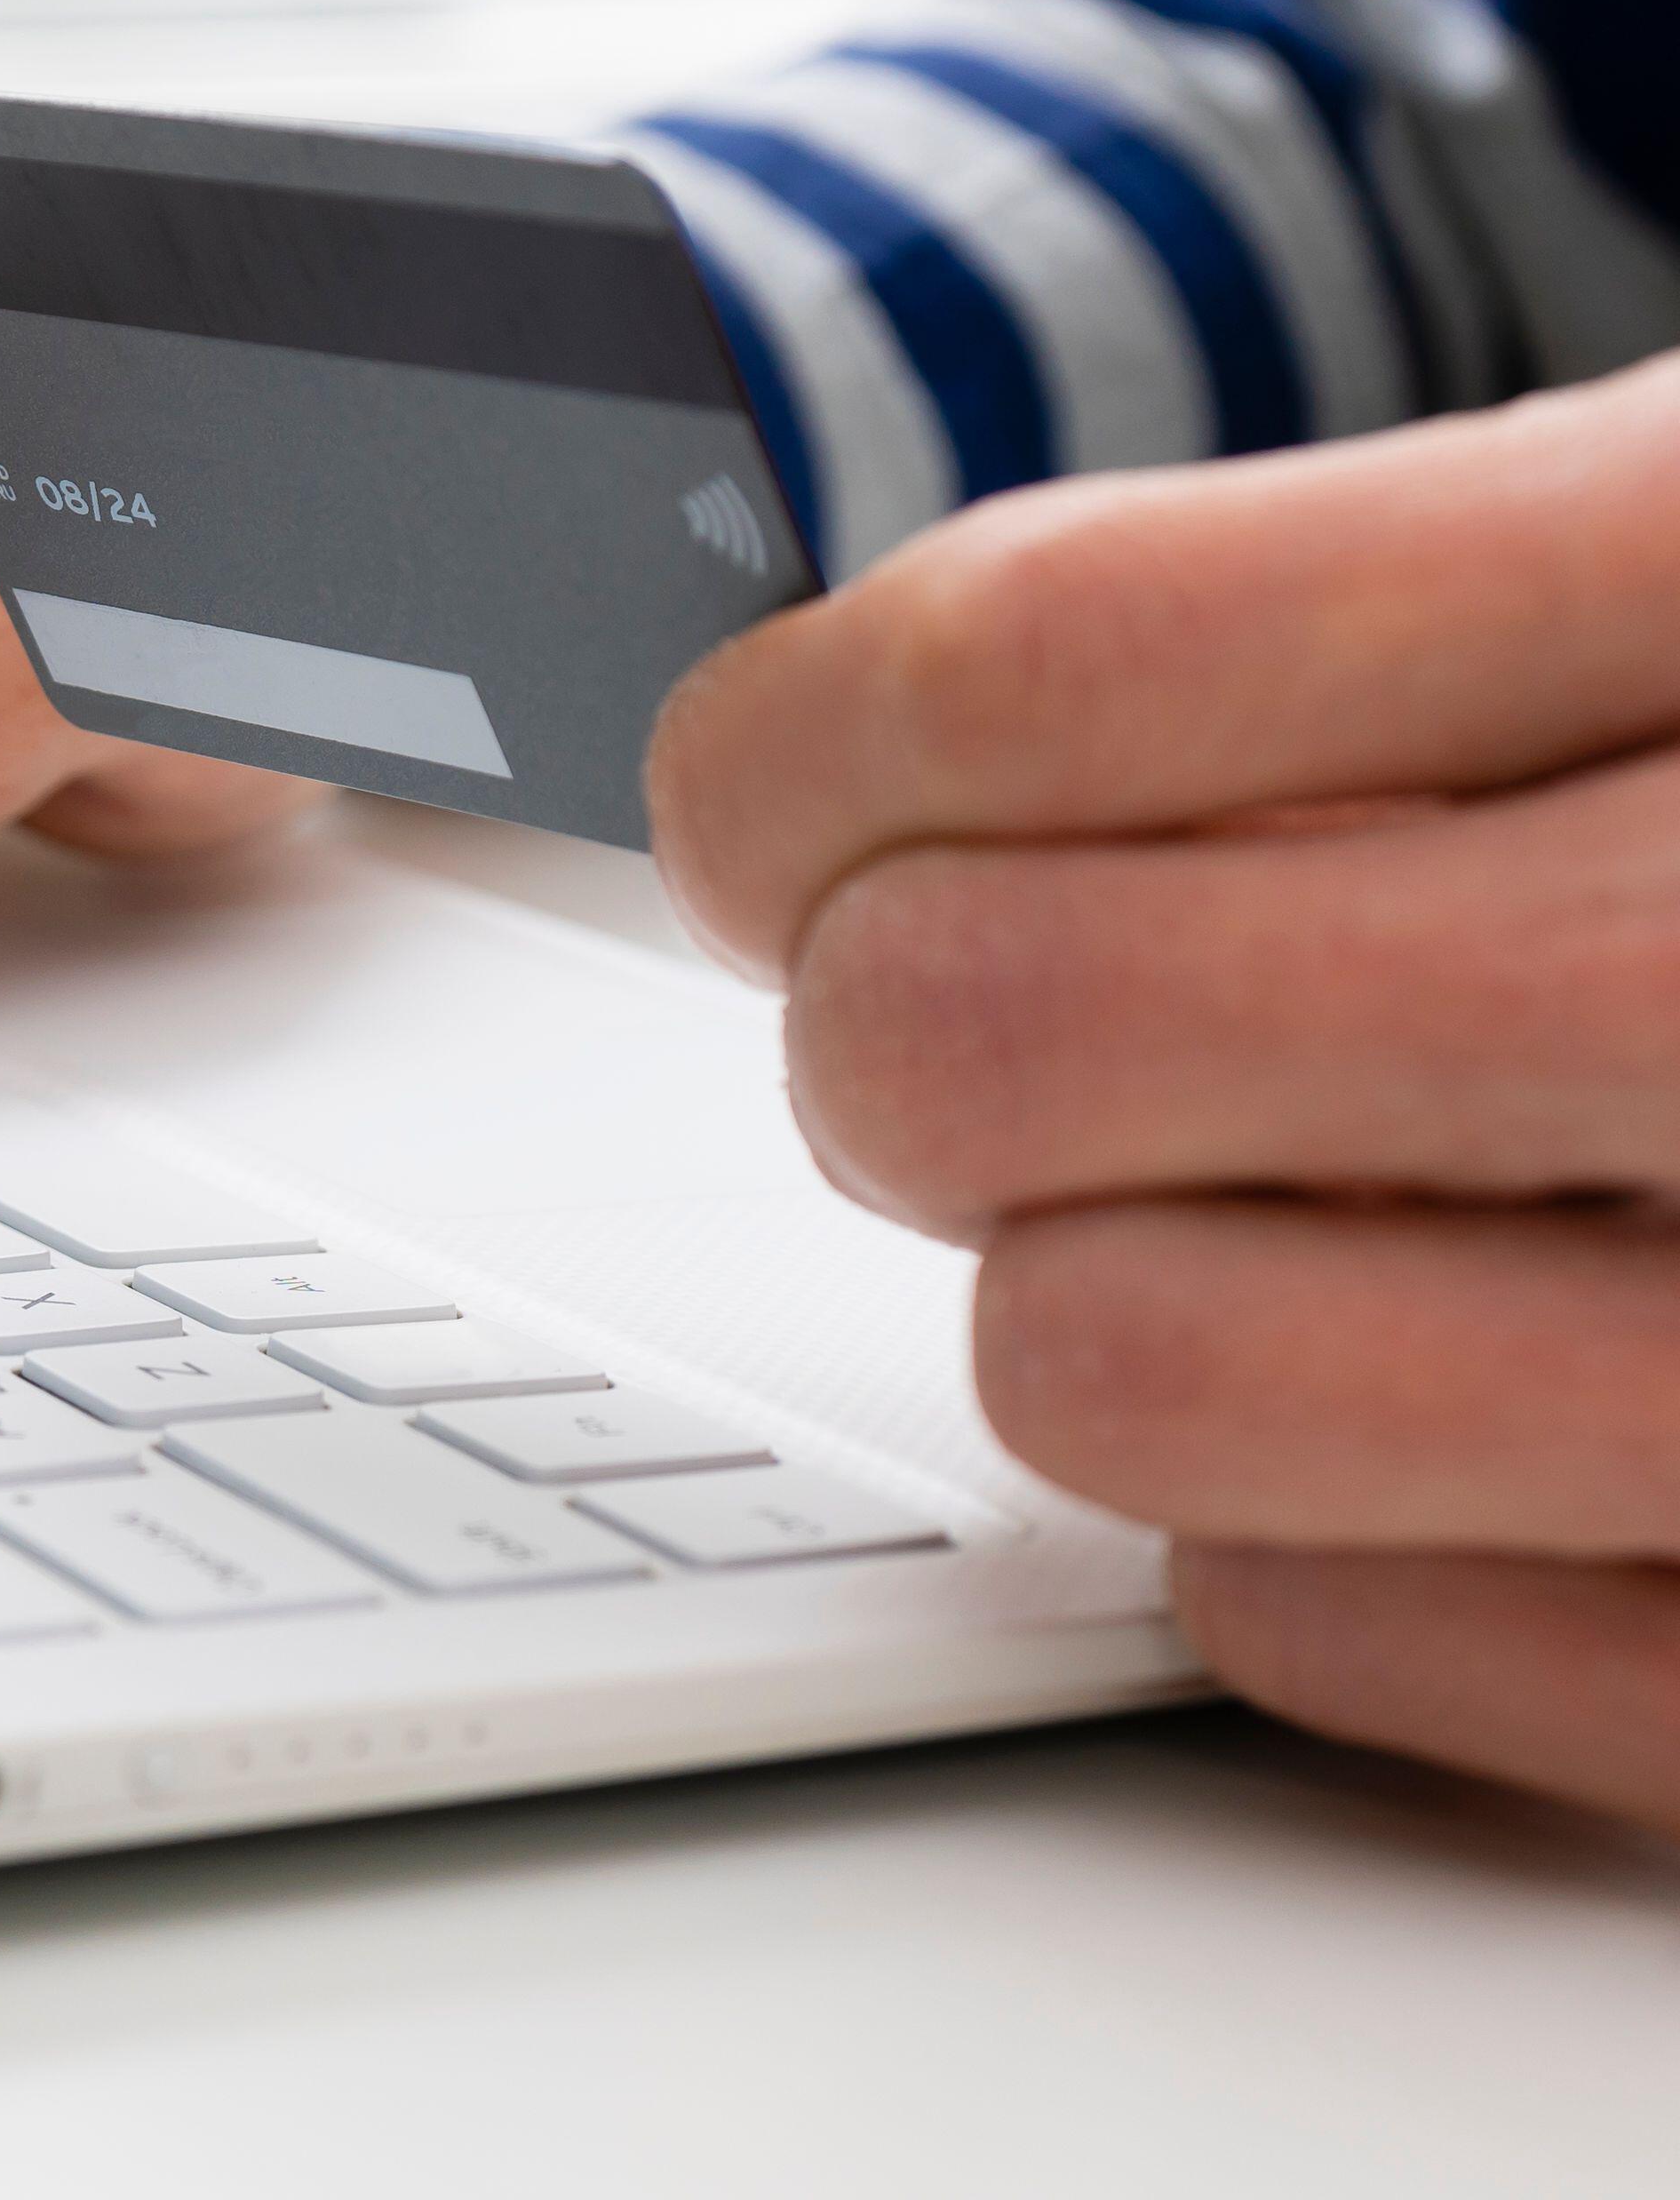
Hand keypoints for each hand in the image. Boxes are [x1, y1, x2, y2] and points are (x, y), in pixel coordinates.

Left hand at [650, 354, 1679, 1832]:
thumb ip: (1299, 605)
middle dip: (897, 1007)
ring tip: (1227, 1175)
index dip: (797, 742)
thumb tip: (815, 755)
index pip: (1032, 669)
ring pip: (1105, 1359)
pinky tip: (1443, 1360)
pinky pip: (1304, 1618)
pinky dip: (1289, 1510)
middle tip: (968, 981)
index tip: (780, 781)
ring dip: (1078, 1263)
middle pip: (996, 1029)